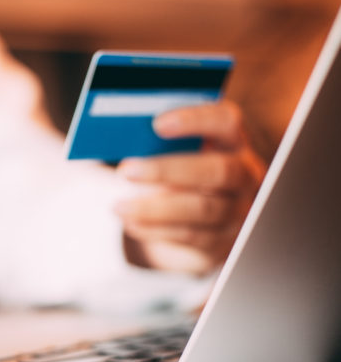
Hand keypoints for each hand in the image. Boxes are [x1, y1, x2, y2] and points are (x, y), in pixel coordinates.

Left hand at [115, 101, 265, 274]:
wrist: (204, 221)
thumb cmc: (182, 173)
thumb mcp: (177, 154)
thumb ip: (159, 144)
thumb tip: (122, 141)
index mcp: (232, 142)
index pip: (225, 121)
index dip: (195, 120)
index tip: (157, 124)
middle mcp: (244, 174)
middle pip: (217, 170)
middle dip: (167, 170)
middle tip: (126, 171)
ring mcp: (239, 210)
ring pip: (202, 209)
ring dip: (154, 208)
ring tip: (118, 206)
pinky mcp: (224, 241)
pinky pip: (191, 236)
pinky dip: (156, 230)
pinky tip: (131, 223)